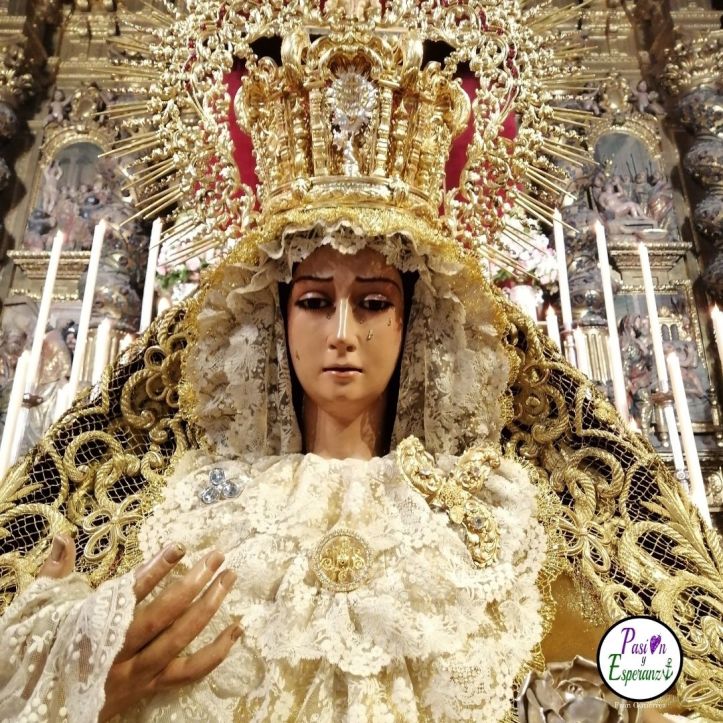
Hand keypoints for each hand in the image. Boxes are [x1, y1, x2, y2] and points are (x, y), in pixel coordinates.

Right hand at [39, 534, 240, 720]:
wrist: (46, 712)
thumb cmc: (49, 651)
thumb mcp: (46, 612)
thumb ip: (57, 572)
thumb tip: (62, 536)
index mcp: (92, 630)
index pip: (127, 595)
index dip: (154, 570)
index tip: (179, 547)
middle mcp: (118, 654)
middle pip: (161, 617)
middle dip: (192, 584)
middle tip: (217, 556)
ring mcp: (138, 673)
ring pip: (178, 640)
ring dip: (208, 607)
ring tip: (229, 578)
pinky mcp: (150, 687)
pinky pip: (188, 672)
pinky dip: (216, 652)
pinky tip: (237, 628)